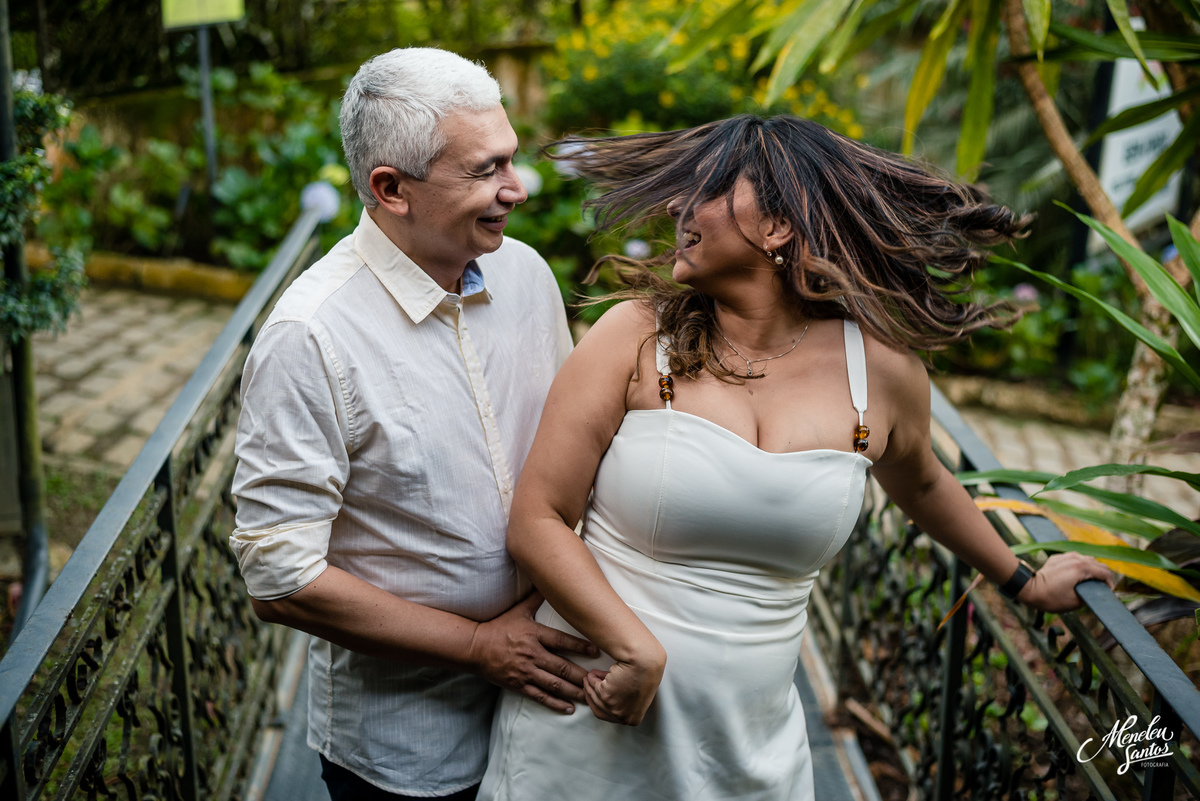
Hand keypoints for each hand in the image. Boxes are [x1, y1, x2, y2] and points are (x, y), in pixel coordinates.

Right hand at [467, 592, 597, 712]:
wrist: (474, 648)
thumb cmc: (498, 627)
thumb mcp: (518, 611)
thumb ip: (535, 599)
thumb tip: (547, 579)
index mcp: (534, 634)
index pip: (562, 641)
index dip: (580, 646)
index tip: (597, 651)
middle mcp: (532, 654)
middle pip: (562, 667)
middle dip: (582, 675)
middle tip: (599, 680)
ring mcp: (525, 672)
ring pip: (554, 684)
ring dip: (574, 691)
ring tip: (590, 696)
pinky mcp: (518, 685)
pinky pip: (540, 696)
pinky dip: (556, 703)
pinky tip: (569, 708)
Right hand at [583, 645, 665, 725]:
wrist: (645, 662)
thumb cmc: (646, 674)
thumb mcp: (635, 694)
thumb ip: (622, 700)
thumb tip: (606, 693)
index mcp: (633, 719)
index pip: (611, 716)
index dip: (601, 705)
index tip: (596, 698)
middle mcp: (623, 717)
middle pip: (599, 709)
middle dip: (592, 696)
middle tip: (589, 687)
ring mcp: (614, 708)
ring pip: (595, 698)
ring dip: (590, 687)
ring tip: (589, 678)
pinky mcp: (606, 696)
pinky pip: (594, 687)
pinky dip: (592, 680)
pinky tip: (592, 674)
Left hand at [1017, 552, 1115, 612]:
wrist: (1029, 589)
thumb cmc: (1051, 598)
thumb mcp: (1075, 602)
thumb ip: (1090, 595)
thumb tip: (1094, 592)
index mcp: (1082, 568)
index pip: (1105, 572)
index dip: (1110, 583)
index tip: (1108, 591)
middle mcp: (1075, 559)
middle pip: (1097, 563)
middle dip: (1102, 575)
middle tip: (1101, 586)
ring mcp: (1065, 556)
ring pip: (1086, 559)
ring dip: (1091, 569)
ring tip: (1090, 581)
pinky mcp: (1057, 557)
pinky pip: (1074, 559)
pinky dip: (1079, 565)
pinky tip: (1076, 575)